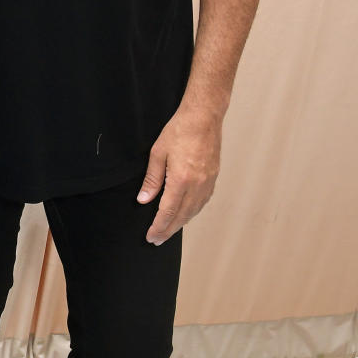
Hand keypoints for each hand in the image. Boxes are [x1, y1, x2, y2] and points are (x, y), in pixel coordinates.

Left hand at [137, 106, 221, 244]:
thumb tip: (144, 200)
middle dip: (168, 230)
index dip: (159, 227)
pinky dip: (192, 211)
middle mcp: (197, 185)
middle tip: (157, 240)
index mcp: (181, 180)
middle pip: (182, 216)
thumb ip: (152, 180)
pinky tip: (185, 213)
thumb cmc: (179, 131)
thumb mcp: (158, 153)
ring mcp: (207, 182)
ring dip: (181, 223)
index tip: (151, 237)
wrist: (204, 117)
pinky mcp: (213, 177)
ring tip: (169, 230)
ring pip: (193, 210)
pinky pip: (202, 201)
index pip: (168, 212)